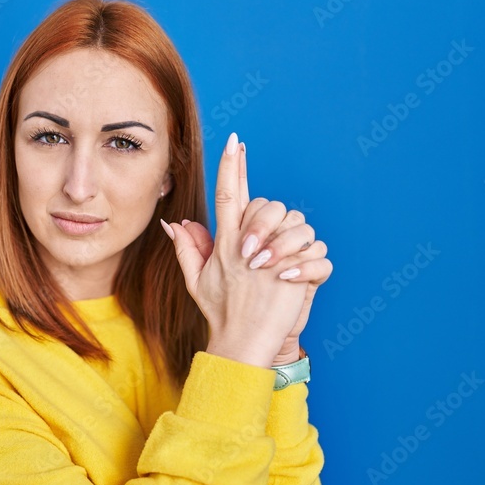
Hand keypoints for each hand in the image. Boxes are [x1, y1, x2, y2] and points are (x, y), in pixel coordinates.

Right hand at [161, 133, 321, 367]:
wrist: (243, 343)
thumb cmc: (222, 313)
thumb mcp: (197, 281)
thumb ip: (186, 248)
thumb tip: (173, 223)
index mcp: (225, 244)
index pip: (227, 196)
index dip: (230, 167)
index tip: (234, 141)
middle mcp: (246, 246)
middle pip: (260, 203)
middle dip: (258, 197)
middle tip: (248, 181)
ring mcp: (270, 259)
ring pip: (291, 221)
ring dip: (291, 234)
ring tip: (283, 258)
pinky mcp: (291, 273)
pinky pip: (311, 248)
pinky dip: (309, 258)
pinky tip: (299, 273)